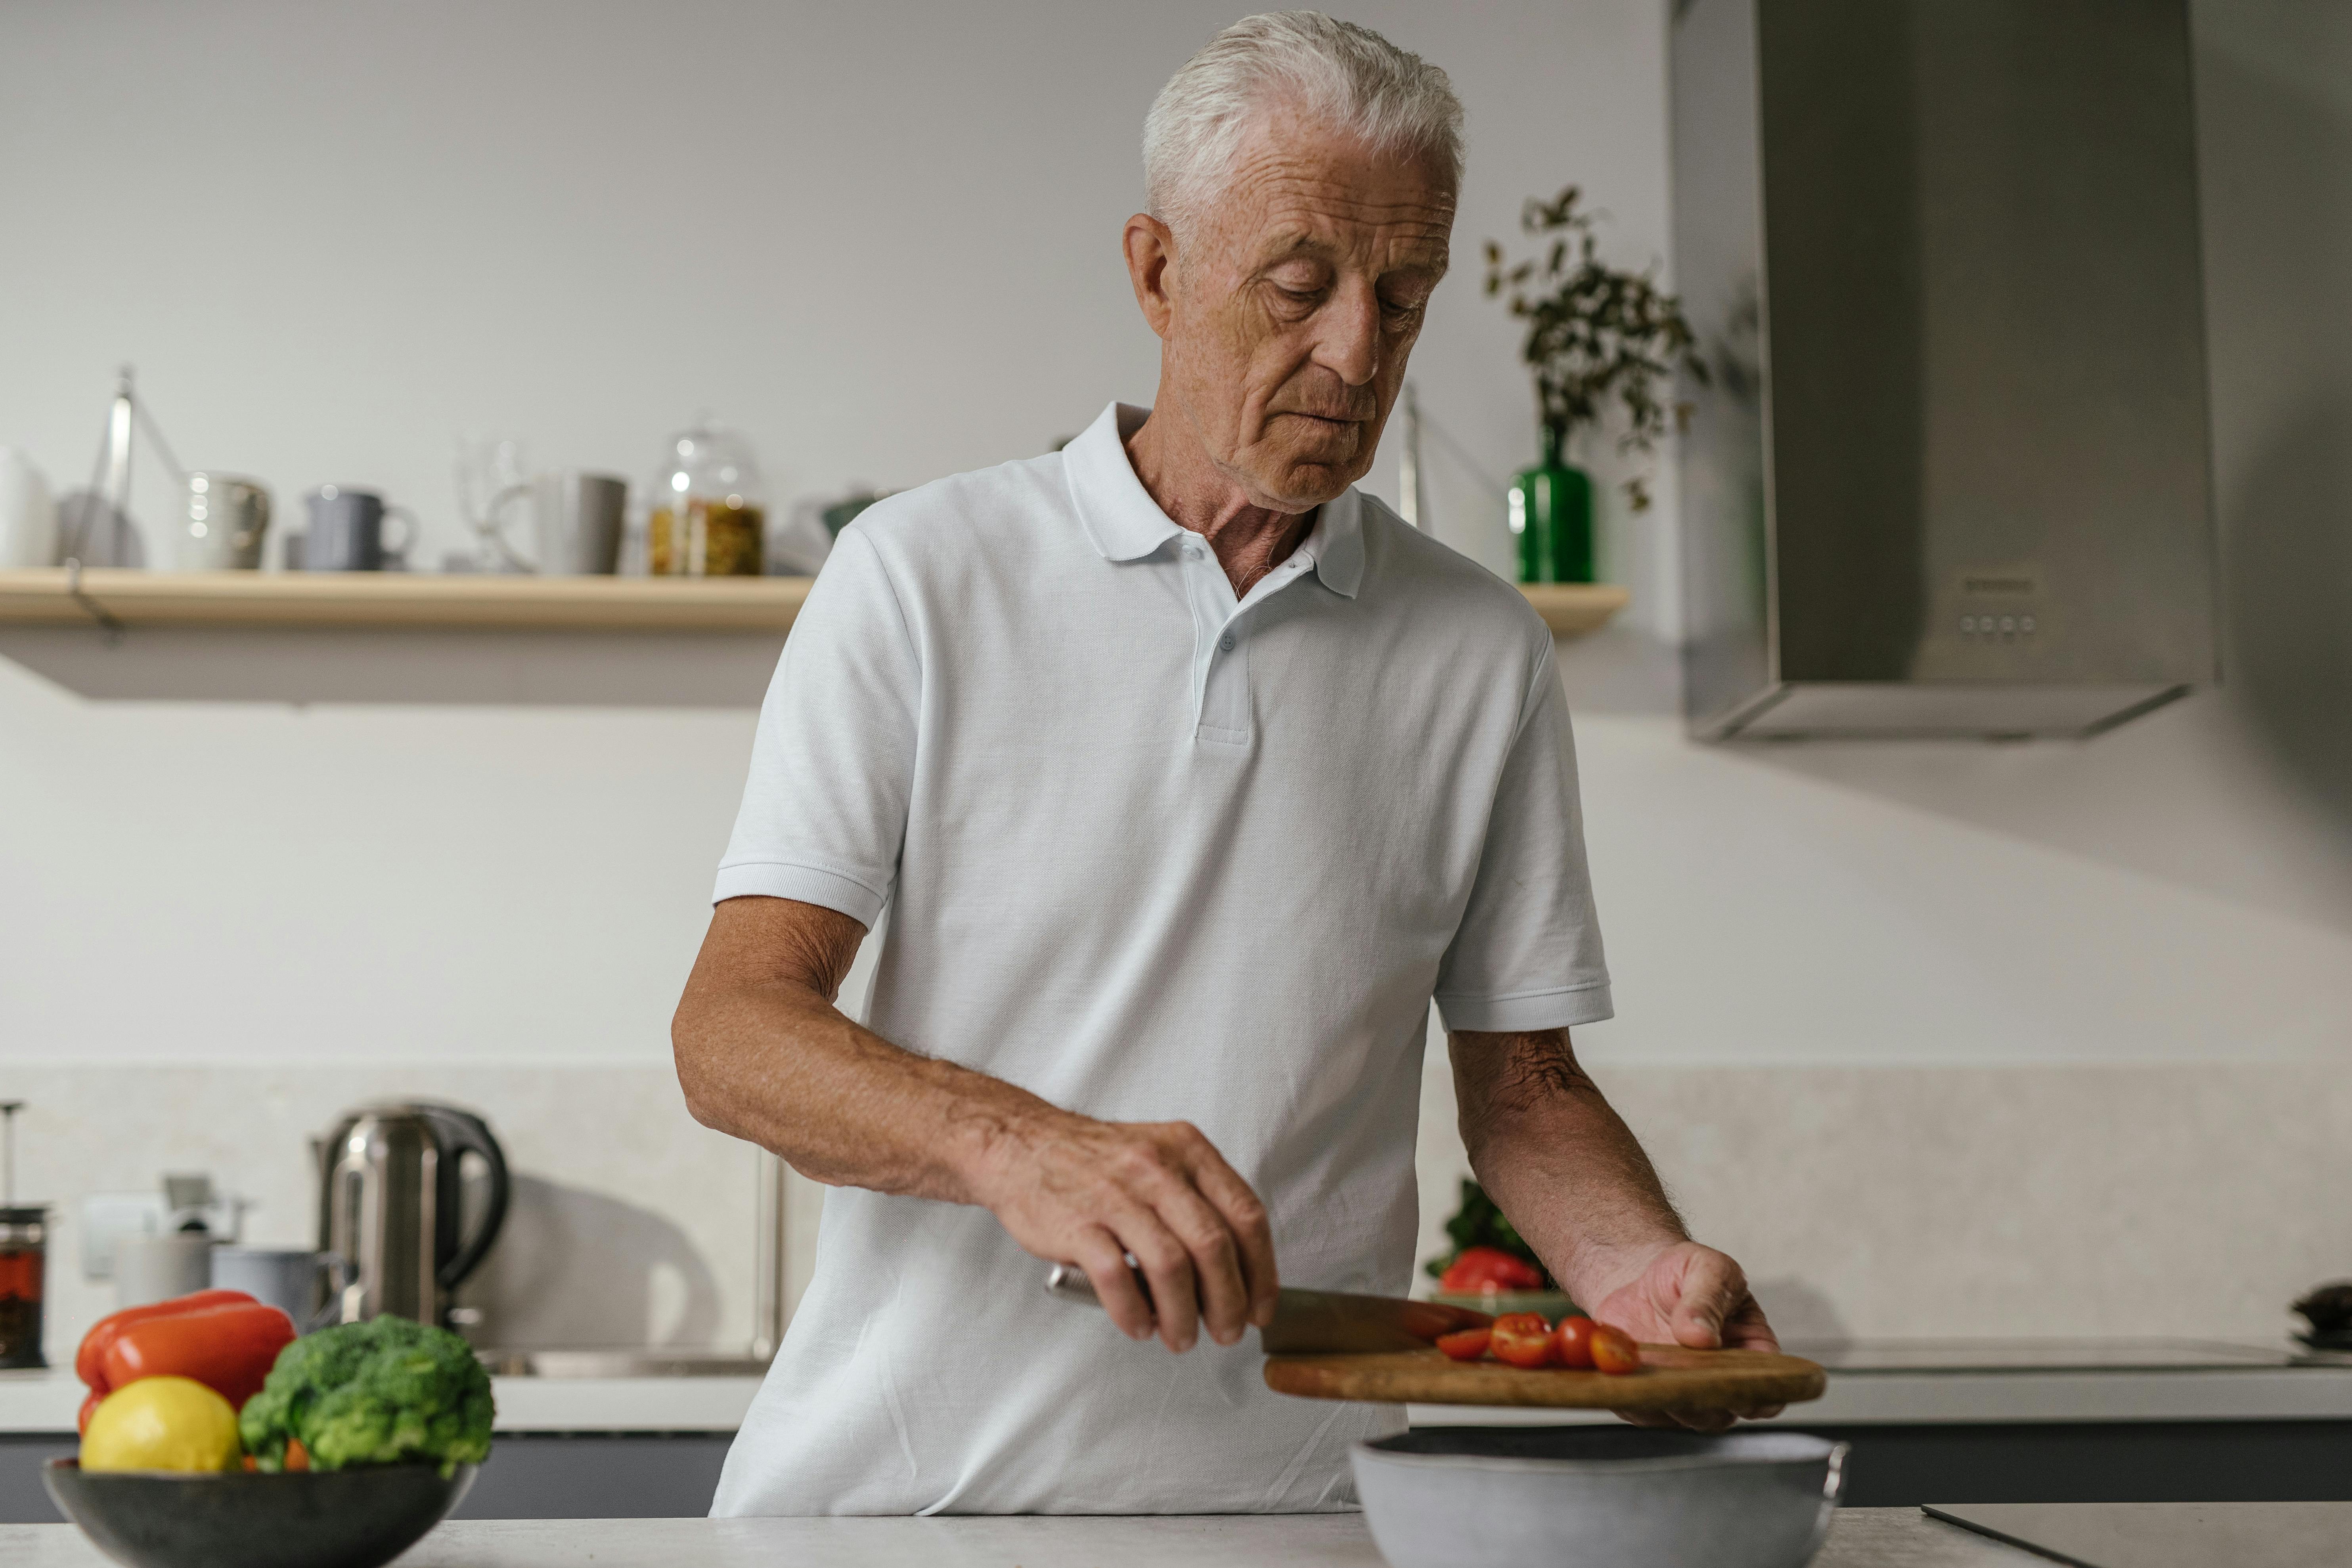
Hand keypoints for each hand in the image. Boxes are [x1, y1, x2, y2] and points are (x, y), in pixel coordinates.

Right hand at [966, 1111, 1278, 1352]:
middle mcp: (1157, 1168)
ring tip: (1181, 1337)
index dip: (1261, 1270)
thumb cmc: (1095, 1163)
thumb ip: (1197, 1204)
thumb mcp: (1159, 1157)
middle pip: (1214, 1246)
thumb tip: (1235, 1276)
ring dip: (1183, 1316)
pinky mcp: (1078, 1223)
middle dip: (1228, 1302)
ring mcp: (1116, 1194)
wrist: (1021, 1145)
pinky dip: (1133, 1312)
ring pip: (1171, 1267)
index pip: (1246, 1215)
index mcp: (1187, 1150)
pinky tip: (1138, 1325)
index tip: (1260, 1306)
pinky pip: (1117, 1279)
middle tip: (1226, 1332)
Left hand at [1584, 1240, 1780, 1431]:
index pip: (1767, 1390)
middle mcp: (1718, 1383)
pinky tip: (1617, 1368)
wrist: (1638, 1278)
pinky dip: (1627, 1392)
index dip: (1759, 1397)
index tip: (1740, 1389)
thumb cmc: (1685, 1273)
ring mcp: (1682, 1395)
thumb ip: (1708, 1299)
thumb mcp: (1706, 1268)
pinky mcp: (1645, 1397)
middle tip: (1683, 1375)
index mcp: (1751, 1354)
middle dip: (1702, 1399)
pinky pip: (1637, 1407)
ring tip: (1646, 1364)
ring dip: (1662, 1396)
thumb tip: (1701, 1337)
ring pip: (1676, 1415)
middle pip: (1719, 1412)